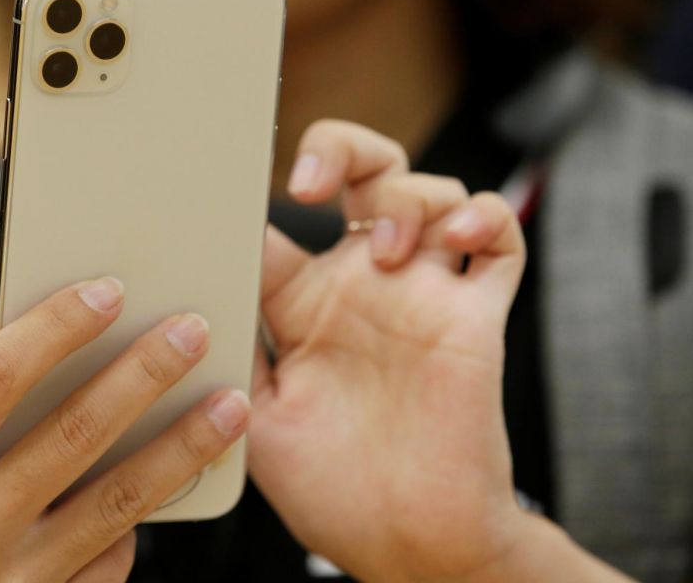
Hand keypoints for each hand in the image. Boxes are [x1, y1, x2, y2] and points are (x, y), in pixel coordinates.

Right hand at [0, 278, 249, 581]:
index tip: (108, 291)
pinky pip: (114, 557)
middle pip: (74, 431)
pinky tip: (171, 480)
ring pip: (119, 499)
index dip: (57, 326)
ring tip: (230, 405)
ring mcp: (13, 580)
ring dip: (183, 447)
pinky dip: (143, 515)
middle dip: (143, 373)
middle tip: (192, 330)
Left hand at [251, 120, 527, 581]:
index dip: (255, 193)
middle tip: (310, 181)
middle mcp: (364, 288)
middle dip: (340, 150)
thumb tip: (192, 290)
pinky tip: (454, 235)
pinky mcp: (476, 315)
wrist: (409, 544)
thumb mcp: (256, 415)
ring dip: (410, 195)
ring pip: (431, 192)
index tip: (231, 185)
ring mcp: (423, 296)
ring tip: (390, 247)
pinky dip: (485, 218)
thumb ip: (234, 347)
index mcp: (305, 308)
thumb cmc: (335, 492)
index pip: (280, 223)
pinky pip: (500, 240)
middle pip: (361, 176)